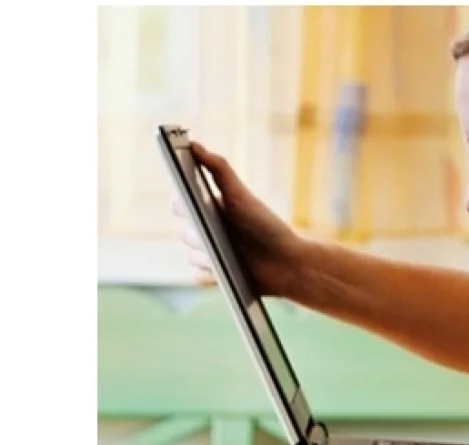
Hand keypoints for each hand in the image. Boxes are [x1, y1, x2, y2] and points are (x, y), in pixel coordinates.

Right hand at [172, 142, 304, 296]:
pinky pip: (198, 276)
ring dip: (207, 254)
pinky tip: (225, 270)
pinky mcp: (214, 276)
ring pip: (191, 254)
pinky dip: (210, 274)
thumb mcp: (242, 196)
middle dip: (199, 232)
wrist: (289, 263)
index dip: (181, 203)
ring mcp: (209, 254)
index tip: (186, 200)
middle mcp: (207, 231)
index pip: (179, 204)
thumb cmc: (266, 226)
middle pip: (184, 231)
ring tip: (229, 252)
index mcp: (210, 210)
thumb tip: (194, 145)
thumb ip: (219, 169)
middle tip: (214, 232)